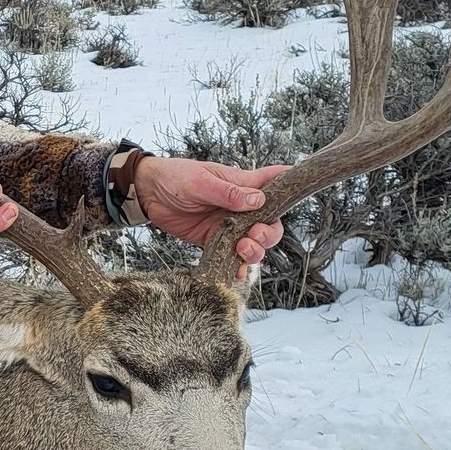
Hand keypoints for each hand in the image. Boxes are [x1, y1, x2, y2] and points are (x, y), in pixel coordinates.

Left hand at [134, 157, 289, 274]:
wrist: (148, 193)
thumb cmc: (176, 177)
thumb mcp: (201, 181)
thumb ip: (229, 192)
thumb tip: (258, 201)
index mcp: (243, 184)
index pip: (276, 181)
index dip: (292, 186)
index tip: (302, 191)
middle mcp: (241, 207)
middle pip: (271, 223)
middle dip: (269, 234)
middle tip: (253, 236)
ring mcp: (229, 225)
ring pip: (254, 243)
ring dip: (255, 251)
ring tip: (242, 250)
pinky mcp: (213, 241)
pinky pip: (230, 257)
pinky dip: (235, 266)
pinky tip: (234, 272)